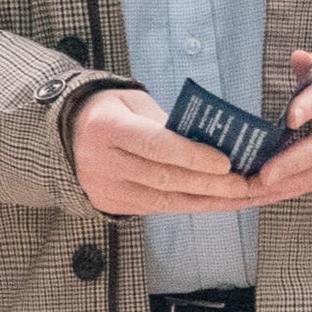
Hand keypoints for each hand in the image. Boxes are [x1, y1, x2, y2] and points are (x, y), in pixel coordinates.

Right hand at [71, 87, 250, 218]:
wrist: (66, 133)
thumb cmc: (109, 111)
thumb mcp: (134, 102)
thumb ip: (168, 122)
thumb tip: (213, 143)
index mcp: (106, 127)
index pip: (154, 145)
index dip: (191, 155)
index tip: (225, 163)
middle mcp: (102, 162)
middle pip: (163, 178)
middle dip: (209, 184)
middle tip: (245, 185)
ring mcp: (104, 188)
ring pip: (164, 201)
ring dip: (208, 200)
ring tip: (241, 197)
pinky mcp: (111, 205)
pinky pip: (158, 209)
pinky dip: (190, 206)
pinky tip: (217, 203)